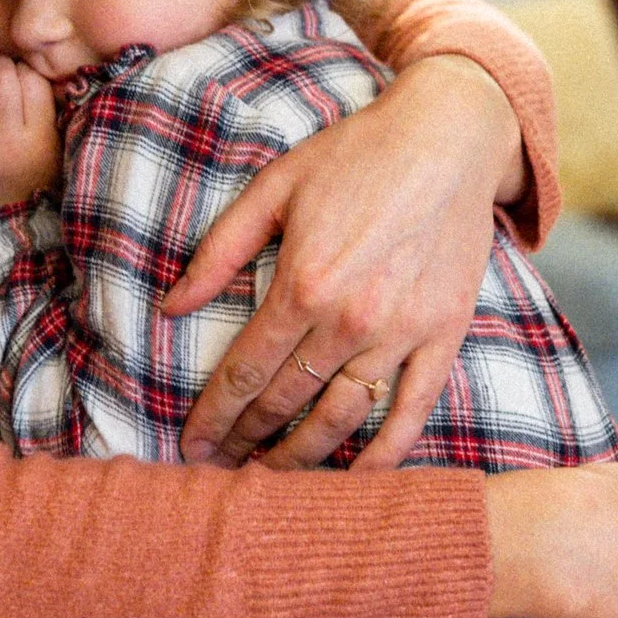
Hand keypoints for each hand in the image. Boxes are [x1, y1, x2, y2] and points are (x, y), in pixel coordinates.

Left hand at [0, 57, 59, 211]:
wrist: (0, 225)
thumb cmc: (35, 178)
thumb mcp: (56, 146)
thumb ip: (48, 106)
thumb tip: (29, 60)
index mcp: (35, 139)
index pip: (30, 78)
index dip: (28, 75)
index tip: (26, 84)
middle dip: (2, 70)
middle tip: (2, 81)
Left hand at [166, 55, 527, 469]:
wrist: (448, 137)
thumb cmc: (356, 155)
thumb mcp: (274, 187)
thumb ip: (218, 250)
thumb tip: (170, 307)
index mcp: (302, 284)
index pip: (243, 372)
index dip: (212, 417)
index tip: (191, 446)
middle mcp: (351, 320)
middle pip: (285, 403)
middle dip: (245, 442)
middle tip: (219, 470)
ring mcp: (402, 334)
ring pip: (341, 418)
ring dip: (301, 457)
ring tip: (271, 479)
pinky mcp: (444, 336)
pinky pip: (412, 411)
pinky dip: (385, 454)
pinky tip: (357, 478)